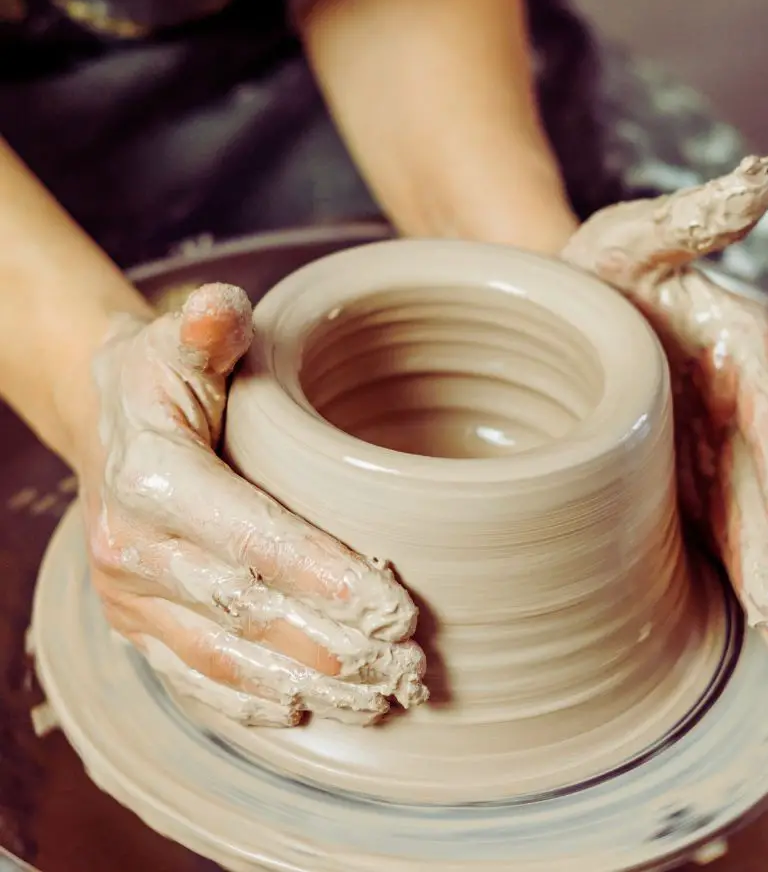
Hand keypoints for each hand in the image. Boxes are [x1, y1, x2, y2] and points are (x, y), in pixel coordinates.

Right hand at [79, 284, 427, 725]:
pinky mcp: (134, 624)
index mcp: (151, 475)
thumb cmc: (165, 377)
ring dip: (305, 683)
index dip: (325, 577)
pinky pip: (190, 675)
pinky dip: (248, 701)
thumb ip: (207, 324)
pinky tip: (304, 712)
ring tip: (378, 699)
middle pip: (246, 611)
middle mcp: (130, 545)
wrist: (106, 423)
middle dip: (332, 645)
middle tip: (407, 666)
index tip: (396, 608)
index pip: (252, 538)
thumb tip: (220, 309)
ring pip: (224, 656)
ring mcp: (129, 594)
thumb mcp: (183, 336)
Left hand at [562, 157, 767, 653]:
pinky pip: (717, 526)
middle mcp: (746, 405)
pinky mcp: (686, 475)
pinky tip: (742, 618)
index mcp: (747, 349)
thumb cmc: (602, 269)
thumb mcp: (637, 236)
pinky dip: (733, 569)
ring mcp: (718, 446)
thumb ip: (692, 217)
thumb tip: (755, 181)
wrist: (567, 301)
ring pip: (753, 518)